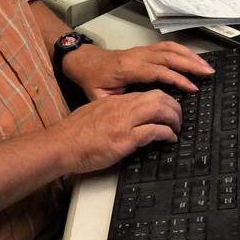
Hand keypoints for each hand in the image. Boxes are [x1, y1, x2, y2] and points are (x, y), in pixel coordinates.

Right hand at [56, 90, 181, 173]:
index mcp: (115, 101)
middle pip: (159, 98)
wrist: (61, 144)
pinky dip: (166, 134)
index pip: (147, 94)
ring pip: (160, 110)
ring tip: (177, 128)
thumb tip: (127, 120)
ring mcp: (124, 122)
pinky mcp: (125, 139)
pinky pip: (154, 131)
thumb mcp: (96, 114)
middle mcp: (122, 107)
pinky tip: (169, 138)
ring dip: (174, 119)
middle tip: (179, 119)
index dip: (164, 100)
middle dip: (174, 107)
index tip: (169, 109)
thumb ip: (113, 113)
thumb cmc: (73, 134)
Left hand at [62, 41, 213, 100]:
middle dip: (190, 64)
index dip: (176, 78)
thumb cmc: (92, 80)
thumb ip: (117, 105)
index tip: (192, 88)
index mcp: (128, 68)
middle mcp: (137, 56)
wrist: (84, 62)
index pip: (157, 71)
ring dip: (189, 56)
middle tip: (208, 74)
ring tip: (206, 66)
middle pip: (168, 56)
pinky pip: (166, 47)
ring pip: (170, 49)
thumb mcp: (99, 97)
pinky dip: (182, 51)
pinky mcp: (144, 50)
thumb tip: (136, 115)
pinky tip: (193, 58)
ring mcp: (141, 51)